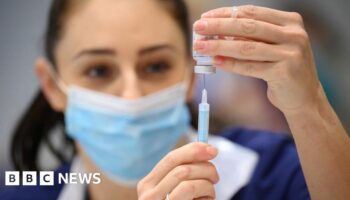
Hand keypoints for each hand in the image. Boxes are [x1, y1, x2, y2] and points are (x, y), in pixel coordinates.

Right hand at [137, 143, 218, 199]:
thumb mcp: (176, 190)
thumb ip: (184, 172)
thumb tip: (207, 150)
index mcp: (148, 184)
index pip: (171, 158)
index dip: (193, 150)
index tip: (212, 149)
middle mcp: (149, 194)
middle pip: (182, 167)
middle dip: (205, 167)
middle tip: (216, 176)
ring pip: (188, 178)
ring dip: (207, 183)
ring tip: (209, 193)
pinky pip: (192, 192)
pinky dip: (206, 193)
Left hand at [193, 5, 322, 114]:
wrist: (304, 97)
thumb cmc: (283, 69)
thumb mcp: (272, 47)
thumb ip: (251, 37)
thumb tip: (217, 32)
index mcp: (290, 21)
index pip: (252, 12)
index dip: (226, 13)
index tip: (206, 17)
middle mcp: (294, 34)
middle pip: (248, 26)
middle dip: (219, 26)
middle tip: (198, 27)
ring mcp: (291, 53)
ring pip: (246, 47)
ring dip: (219, 46)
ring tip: (200, 46)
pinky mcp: (284, 72)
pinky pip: (250, 67)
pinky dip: (231, 64)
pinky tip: (216, 61)